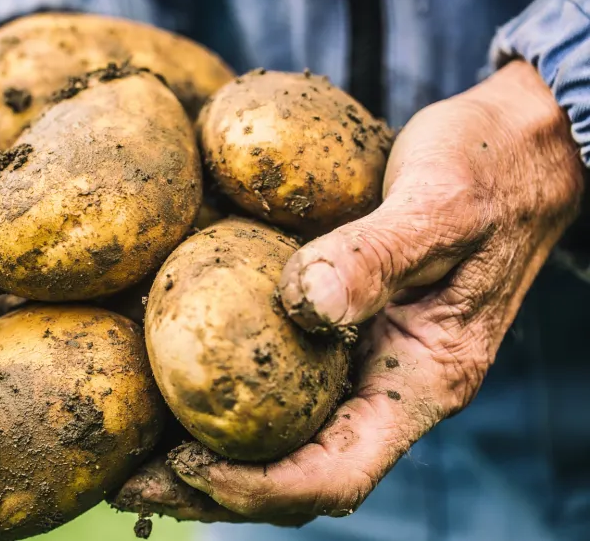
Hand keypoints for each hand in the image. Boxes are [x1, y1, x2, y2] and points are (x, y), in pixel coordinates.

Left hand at [112, 60, 584, 524]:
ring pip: (274, 436)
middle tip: (128, 484)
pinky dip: (216, 391)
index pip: (337, 474)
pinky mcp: (329, 328)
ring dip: (200, 452)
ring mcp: (354, 361)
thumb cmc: (488, 170)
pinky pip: (270, 379)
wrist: (510, 146)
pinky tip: (159, 375)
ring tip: (126, 455)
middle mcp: (380, 386)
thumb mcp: (441, 205)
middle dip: (208, 489)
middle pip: (290, 472)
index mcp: (419, 381)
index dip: (258, 486)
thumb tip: (307, 306)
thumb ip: (378, 255)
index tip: (185, 465)